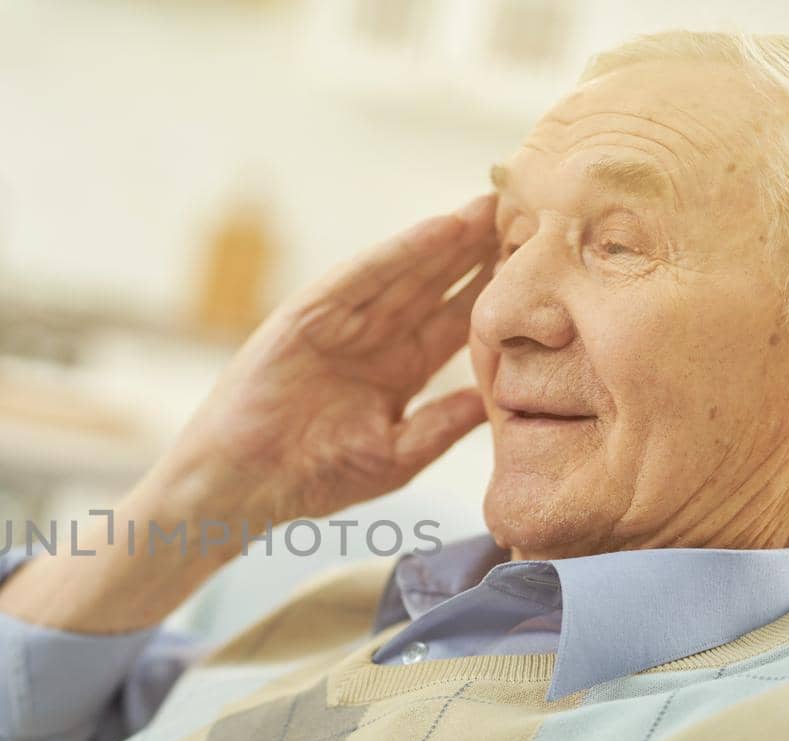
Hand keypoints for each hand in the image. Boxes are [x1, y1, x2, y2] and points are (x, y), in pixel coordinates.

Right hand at [148, 195, 496, 529]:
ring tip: (491, 206)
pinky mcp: (307, 318)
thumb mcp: (397, 454)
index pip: (456, 322)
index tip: (542, 267)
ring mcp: (340, 324)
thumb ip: (444, 423)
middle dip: (478, 251)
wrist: (245, 487)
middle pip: (436, 285)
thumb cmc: (314, 480)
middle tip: (529, 213)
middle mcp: (373, 339)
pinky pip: (359, 279)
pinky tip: (436, 231)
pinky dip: (397, 254)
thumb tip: (497, 399)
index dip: (496, 293)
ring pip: (405, 272)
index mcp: (398, 371)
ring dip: (447, 239)